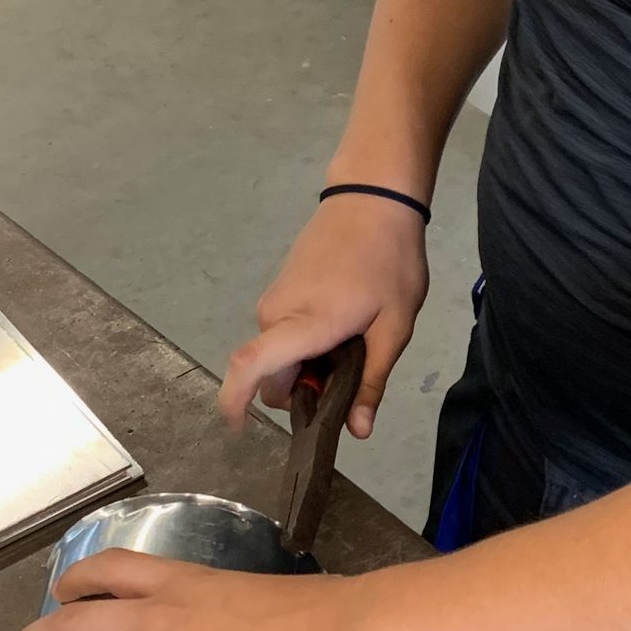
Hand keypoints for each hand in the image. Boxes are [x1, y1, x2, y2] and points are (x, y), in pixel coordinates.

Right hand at [219, 194, 427, 438]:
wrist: (372, 198)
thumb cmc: (389, 261)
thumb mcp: (394, 327)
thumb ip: (372, 380)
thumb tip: (357, 432)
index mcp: (303, 325)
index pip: (250, 367)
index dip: (235, 402)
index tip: (241, 429)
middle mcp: (274, 316)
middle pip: (273, 377)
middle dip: (305, 390)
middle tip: (351, 372)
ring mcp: (273, 300)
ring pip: (281, 356)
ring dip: (309, 365)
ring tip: (354, 340)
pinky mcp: (279, 289)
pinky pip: (284, 334)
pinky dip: (307, 343)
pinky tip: (343, 322)